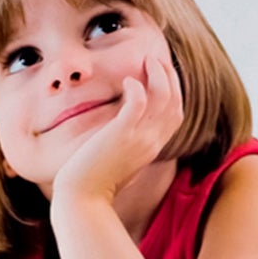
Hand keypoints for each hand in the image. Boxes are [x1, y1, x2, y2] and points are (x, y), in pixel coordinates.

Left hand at [52, 52, 183, 207]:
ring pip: (163, 99)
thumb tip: (123, 131)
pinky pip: (137, 105)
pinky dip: (137, 89)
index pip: (175, 115)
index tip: (163, 74)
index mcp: (152, 148)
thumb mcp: (120, 161)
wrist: (82, 200)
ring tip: (148, 59)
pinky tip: (128, 81)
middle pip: (175, 103)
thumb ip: (128, 145)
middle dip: (170, 77)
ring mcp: (138, 140)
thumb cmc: (94, 183)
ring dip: (158, 76)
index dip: (173, 91)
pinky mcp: (120, 136)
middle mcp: (151, 143)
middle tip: (158, 58)